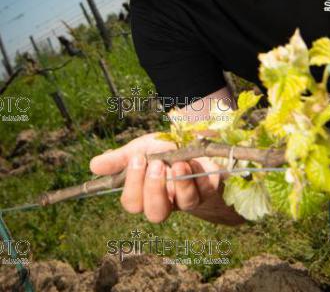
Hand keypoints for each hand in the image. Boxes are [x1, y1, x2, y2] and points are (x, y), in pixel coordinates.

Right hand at [90, 132, 245, 224]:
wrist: (195, 143)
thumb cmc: (164, 150)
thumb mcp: (141, 149)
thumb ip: (120, 159)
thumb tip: (93, 166)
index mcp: (146, 193)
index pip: (132, 202)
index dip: (132, 185)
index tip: (136, 159)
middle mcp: (167, 200)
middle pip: (156, 213)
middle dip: (154, 190)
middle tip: (156, 165)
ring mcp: (189, 196)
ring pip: (184, 204)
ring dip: (179, 183)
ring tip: (177, 163)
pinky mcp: (209, 188)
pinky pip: (205, 190)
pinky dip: (199, 175)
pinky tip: (193, 161)